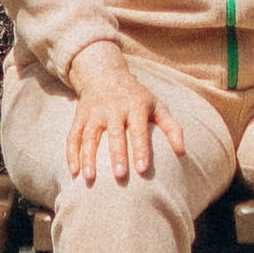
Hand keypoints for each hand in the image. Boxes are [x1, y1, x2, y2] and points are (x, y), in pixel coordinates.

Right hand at [65, 43, 187, 184]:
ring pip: (90, 135)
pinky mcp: (80, 116)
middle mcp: (113, 108)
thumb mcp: (157, 105)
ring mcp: (94, 112)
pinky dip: (72, 153)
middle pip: (114, 133)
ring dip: (88, 157)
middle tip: (120, 176)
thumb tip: (182, 153)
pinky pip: (73, 135)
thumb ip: (172, 128)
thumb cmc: (137, 96)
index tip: (143, 169)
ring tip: (90, 179)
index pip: (138, 129)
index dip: (140, 149)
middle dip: (117, 154)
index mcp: (135, 105)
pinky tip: (73, 172)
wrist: (105, 73)